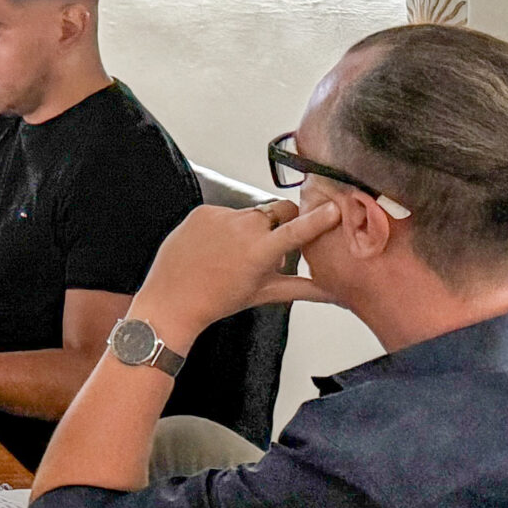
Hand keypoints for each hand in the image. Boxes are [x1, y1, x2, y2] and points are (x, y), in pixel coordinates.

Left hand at [127, 200, 339, 349]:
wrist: (172, 299)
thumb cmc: (217, 300)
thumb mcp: (264, 293)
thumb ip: (303, 288)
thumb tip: (334, 293)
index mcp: (261, 251)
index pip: (299, 229)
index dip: (319, 218)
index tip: (335, 208)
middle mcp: (242, 229)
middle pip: (279, 212)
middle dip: (283, 223)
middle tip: (270, 246)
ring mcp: (221, 217)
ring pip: (252, 213)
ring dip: (252, 228)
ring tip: (234, 253)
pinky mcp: (203, 211)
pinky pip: (226, 213)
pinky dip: (227, 226)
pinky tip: (215, 246)